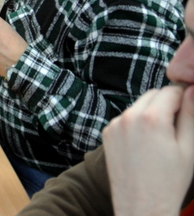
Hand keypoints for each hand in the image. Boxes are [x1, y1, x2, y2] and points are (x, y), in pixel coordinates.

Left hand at [104, 84, 193, 215]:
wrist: (142, 206)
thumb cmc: (170, 182)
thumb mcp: (189, 148)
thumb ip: (191, 114)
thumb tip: (193, 89)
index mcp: (151, 118)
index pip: (171, 91)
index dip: (184, 100)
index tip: (188, 113)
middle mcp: (129, 117)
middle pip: (152, 94)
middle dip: (167, 103)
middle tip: (177, 127)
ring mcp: (115, 124)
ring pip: (138, 105)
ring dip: (151, 112)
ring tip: (162, 139)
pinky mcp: (107, 133)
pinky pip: (126, 118)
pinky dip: (136, 123)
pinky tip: (145, 144)